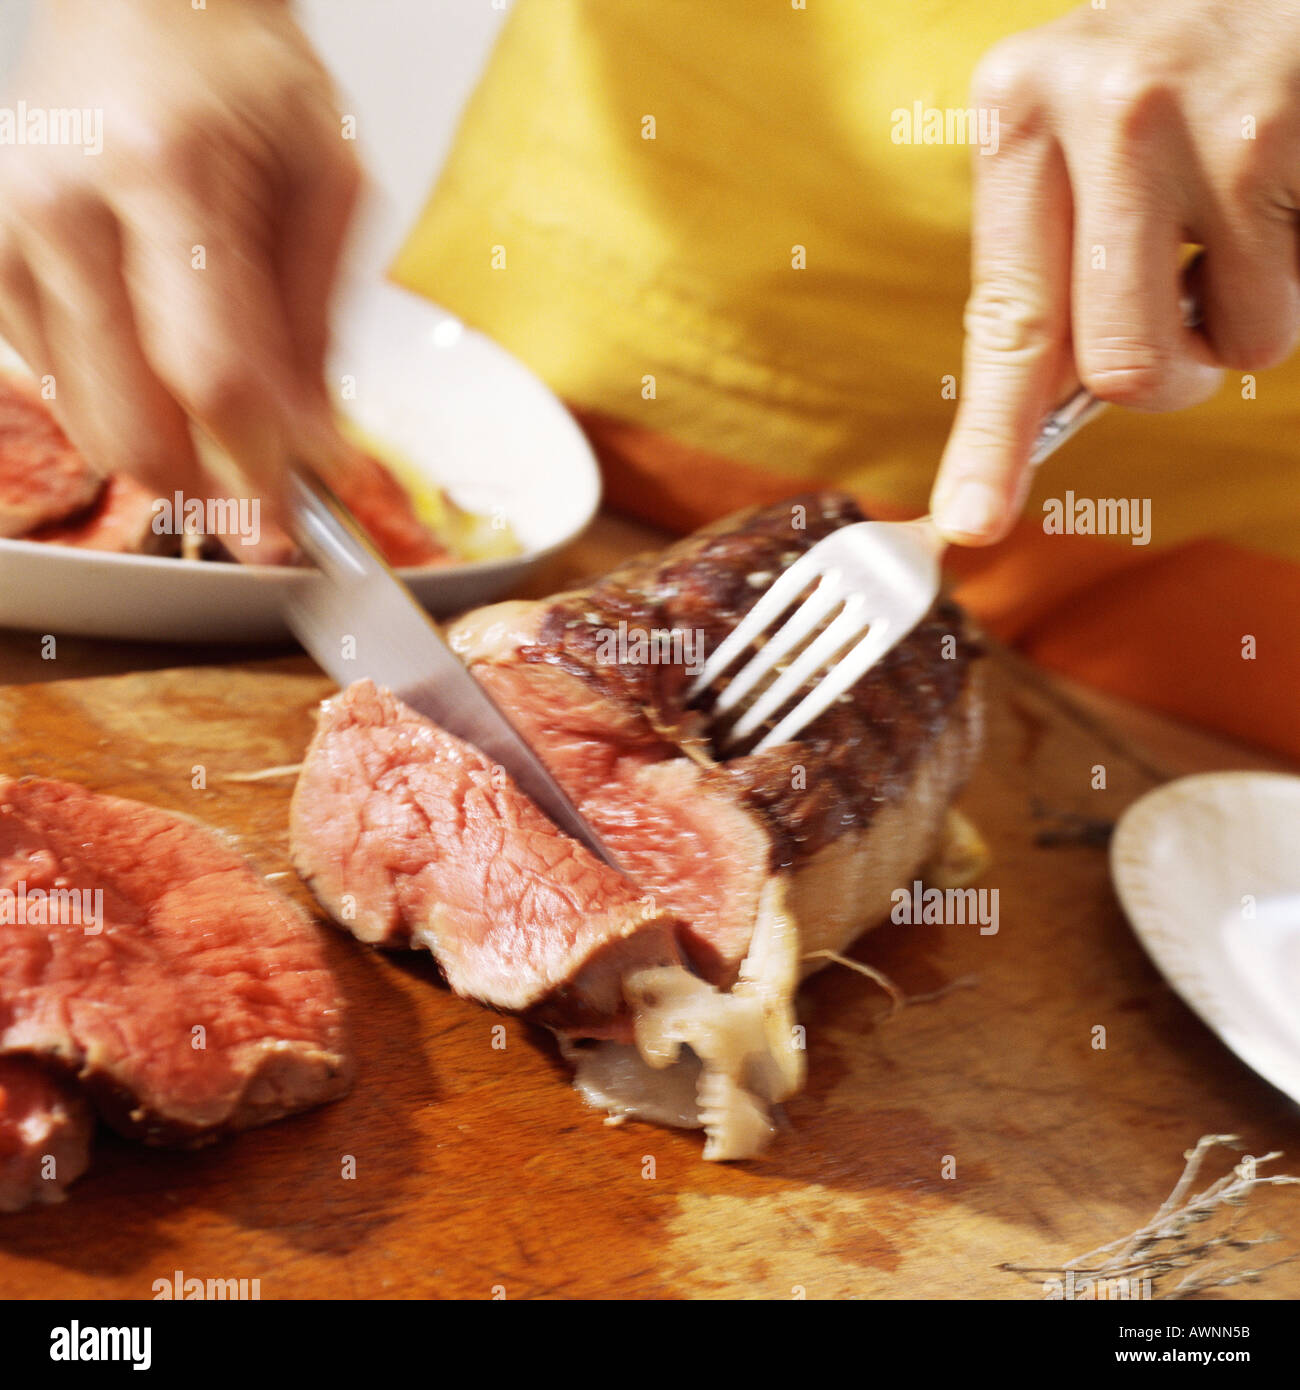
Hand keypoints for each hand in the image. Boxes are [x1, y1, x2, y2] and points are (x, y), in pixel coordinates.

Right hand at [0, 0, 359, 510]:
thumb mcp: (327, 181)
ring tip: (228, 436)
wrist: (145, 2)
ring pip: (91, 421)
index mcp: (166, 171)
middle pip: (134, 419)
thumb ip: (319, 324)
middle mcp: (65, 205)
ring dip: (170, 457)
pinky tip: (165, 376)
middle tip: (267, 513)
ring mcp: (10, 234)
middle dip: (212, 488)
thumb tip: (315, 448)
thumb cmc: (245, 77)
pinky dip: (125, 407)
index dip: (260, 465)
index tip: (298, 515)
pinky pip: (60, 387)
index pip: (212, 374)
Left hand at [931, 0, 1299, 543]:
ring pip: (1234, 345)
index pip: (1006, 323)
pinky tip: (1286, 190)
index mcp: (1017, 116)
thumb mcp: (1075, 148)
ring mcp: (1210, 110)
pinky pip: (1297, 299)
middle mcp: (1102, 105)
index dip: (993, 440)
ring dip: (1247, 319)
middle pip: (1121, 365)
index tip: (971, 520)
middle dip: (1168, 374)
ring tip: (1246, 221)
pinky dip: (1298, 272)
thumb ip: (1051, 273)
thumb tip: (1033, 424)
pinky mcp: (1297, 124)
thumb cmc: (1173, 82)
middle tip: (1186, 308)